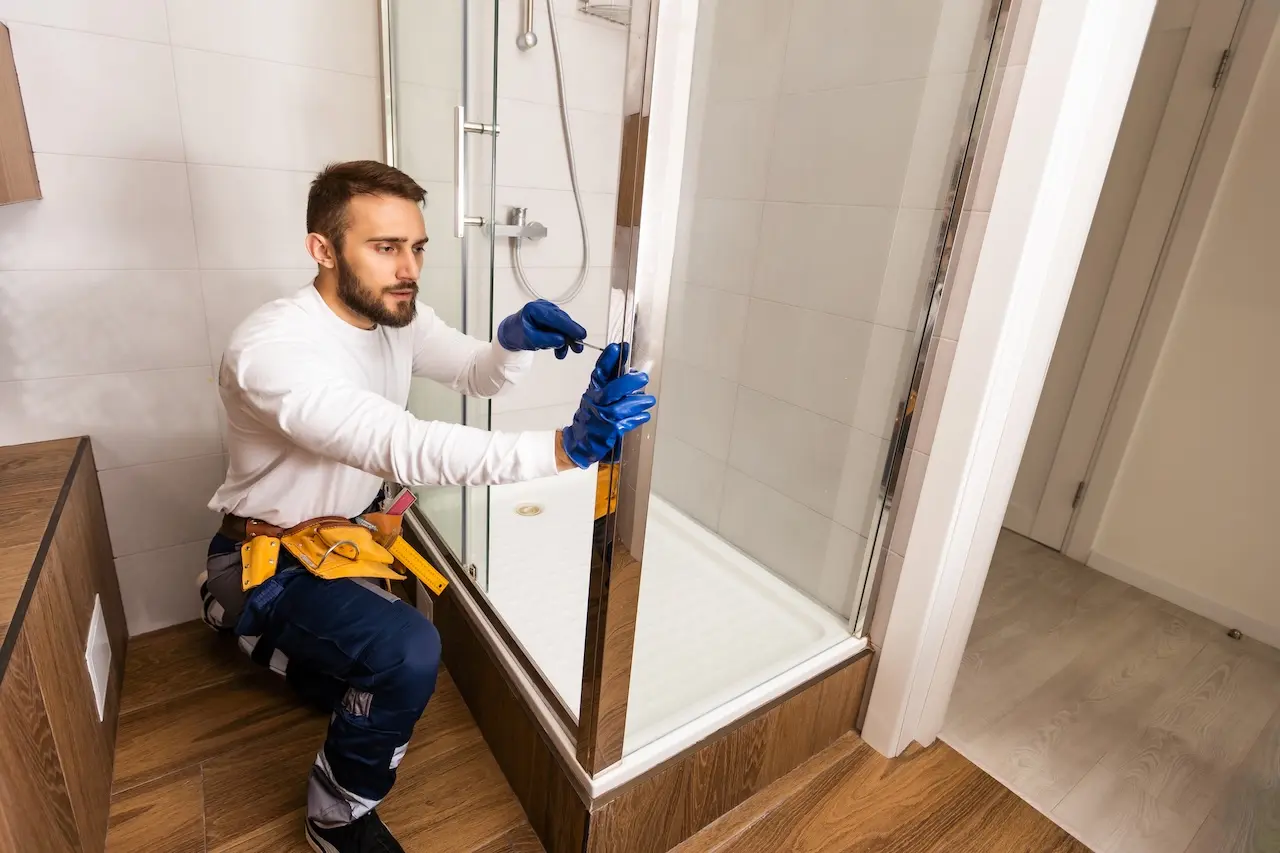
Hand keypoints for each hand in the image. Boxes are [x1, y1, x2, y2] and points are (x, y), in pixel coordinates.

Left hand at [496, 300, 587, 358]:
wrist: (512, 332)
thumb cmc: (518, 334)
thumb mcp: (530, 340)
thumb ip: (546, 340)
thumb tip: (562, 340)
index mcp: (535, 309)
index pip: (556, 318)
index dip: (570, 326)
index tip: (581, 335)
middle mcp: (543, 307)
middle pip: (562, 321)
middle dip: (570, 336)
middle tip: (577, 348)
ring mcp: (548, 311)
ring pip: (563, 326)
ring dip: (565, 340)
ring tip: (561, 354)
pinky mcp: (552, 317)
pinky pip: (561, 328)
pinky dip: (561, 339)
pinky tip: (559, 348)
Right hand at [561, 343, 655, 468]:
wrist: (580, 441)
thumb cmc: (593, 414)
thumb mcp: (598, 396)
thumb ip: (613, 383)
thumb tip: (634, 371)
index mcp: (593, 390)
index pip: (599, 372)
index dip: (608, 359)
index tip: (617, 347)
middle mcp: (595, 403)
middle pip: (611, 391)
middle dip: (628, 382)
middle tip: (643, 377)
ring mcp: (600, 418)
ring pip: (619, 409)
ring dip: (637, 403)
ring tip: (650, 400)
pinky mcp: (607, 433)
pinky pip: (624, 424)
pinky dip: (636, 419)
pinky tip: (645, 415)